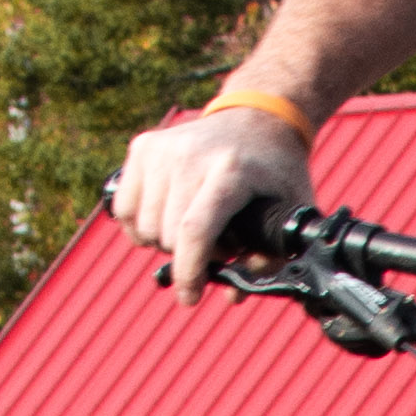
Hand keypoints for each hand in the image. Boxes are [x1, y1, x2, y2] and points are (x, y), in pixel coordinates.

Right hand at [108, 104, 314, 296]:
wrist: (256, 118)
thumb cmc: (275, 172)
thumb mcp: (291, 211)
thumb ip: (270, 257)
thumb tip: (231, 294)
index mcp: (231, 171)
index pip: (194, 230)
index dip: (188, 272)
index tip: (189, 298)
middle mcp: (190, 155)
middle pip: (166, 234)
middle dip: (186, 258)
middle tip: (214, 249)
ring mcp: (162, 148)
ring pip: (143, 226)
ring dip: (165, 242)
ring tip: (193, 231)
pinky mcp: (143, 146)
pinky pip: (124, 208)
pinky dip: (140, 225)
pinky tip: (164, 220)